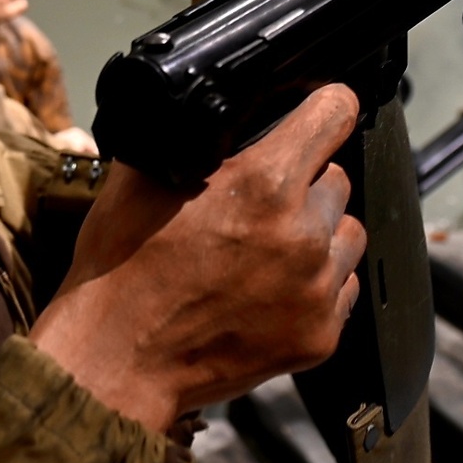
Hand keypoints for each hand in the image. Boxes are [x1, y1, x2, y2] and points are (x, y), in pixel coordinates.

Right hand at [29, 85, 364, 431]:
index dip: (326, 105)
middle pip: (337, 178)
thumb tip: (218, 110)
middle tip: (258, 203)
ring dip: (317, 233)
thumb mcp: (141, 177)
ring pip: (346, 234)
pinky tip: (268, 288)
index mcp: (264, 182)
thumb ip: (194, 137)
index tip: (323, 109)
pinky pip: (341, 289)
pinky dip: (314, 284)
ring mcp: (316, 289)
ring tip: (266, 249)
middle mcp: (302, 233)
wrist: (116, 357)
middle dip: (303, 181)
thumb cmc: (122, 270)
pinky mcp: (320, 335)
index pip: (333, 114)